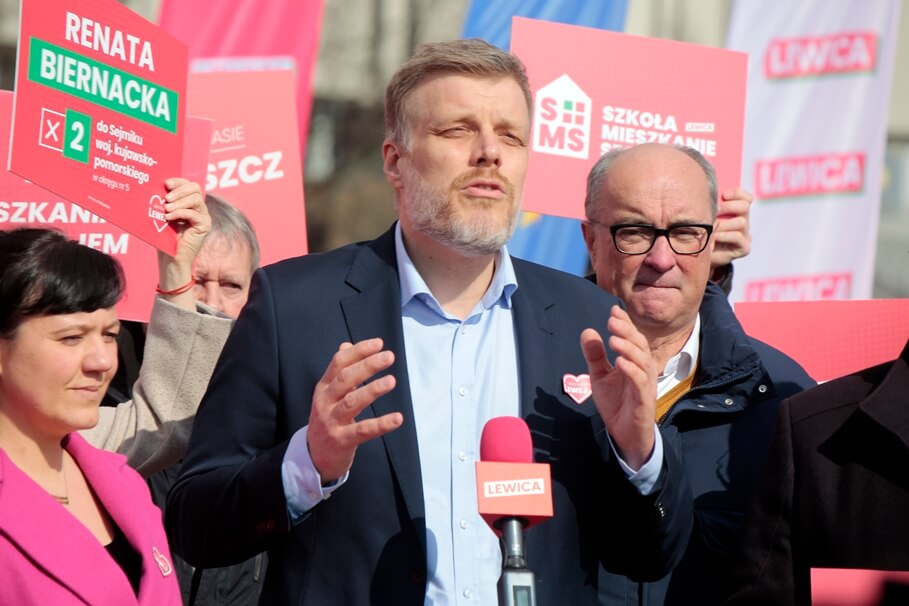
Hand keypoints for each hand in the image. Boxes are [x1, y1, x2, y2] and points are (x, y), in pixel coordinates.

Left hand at [156, 178, 209, 308]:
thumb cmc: (164, 238)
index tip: (166, 184)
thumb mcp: (163, 215)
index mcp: (190, 204)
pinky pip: (195, 214)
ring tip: (166, 209)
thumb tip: (156, 187)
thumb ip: (165, 202)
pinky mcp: (204, 226)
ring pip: (196, 199)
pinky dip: (181, 213)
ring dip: (179, 201)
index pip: (189, 185)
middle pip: (195, 188)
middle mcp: (199, 209)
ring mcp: (204, 217)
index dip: (179, 181)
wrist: (170, 259)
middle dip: (180, 190)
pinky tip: (169, 217)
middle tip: (166, 197)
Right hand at [307, 338, 402, 481]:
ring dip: (372, 390)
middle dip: (367, 366)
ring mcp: (331, 421)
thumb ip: (338, 371)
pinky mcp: (341, 440)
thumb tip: (346, 345)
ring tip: (391, 381)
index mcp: (324, 388)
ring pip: (351, 402)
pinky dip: (381, 424)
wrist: (313, 457)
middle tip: (388, 357)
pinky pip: (363, 430)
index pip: (338, 363)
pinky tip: (397, 418)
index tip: (378, 343)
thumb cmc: (327, 420)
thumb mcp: (328, 394)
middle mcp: (325, 402)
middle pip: (345, 379)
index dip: (358, 351)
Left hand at [581, 305, 656, 469]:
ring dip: (628, 349)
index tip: (613, 311)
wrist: (624, 435)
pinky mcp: (644, 401)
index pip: (632, 339)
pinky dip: (631, 371)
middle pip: (640, 346)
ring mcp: (645, 385)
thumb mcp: (599, 376)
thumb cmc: (617, 404)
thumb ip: (595, 355)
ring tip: (613, 340)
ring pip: (643, 361)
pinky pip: (641, 382)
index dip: (625, 324)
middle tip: (612, 321)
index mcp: (634, 363)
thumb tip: (588, 331)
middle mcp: (643, 371)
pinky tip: (619, 362)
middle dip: (627, 331)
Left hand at [711, 188, 752, 269]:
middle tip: (715, 211)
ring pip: (741, 222)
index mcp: (737, 212)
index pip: (746, 198)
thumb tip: (704, 194)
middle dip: (728, 207)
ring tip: (712, 226)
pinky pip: (738, 237)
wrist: (701, 256)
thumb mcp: (706, 218)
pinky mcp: (744, 247)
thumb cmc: (703, 233)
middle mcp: (744, 221)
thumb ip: (709, 207)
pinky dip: (725, 235)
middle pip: (744, 207)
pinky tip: (715, 237)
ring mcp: (745, 235)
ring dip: (724, 223)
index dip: (737, 193)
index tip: (724, 195)